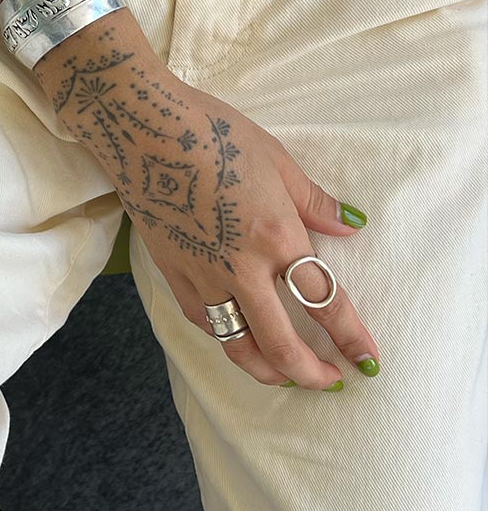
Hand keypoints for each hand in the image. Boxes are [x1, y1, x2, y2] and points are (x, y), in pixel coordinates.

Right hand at [47, 35, 378, 390]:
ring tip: (284, 377)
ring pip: (236, 344)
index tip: (367, 360)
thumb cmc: (214, 133)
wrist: (143, 127)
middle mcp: (241, 268)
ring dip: (265, 369)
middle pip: (281, 343)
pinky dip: (225, 337)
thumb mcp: (276, 160)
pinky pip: (204, 320)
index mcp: (276, 236)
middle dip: (310, 373)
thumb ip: (313, 201)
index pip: (324, 301)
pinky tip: (235, 337)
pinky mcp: (171, 272)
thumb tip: (348, 227)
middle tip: (329, 383)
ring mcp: (202, 275)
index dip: (350, 336)